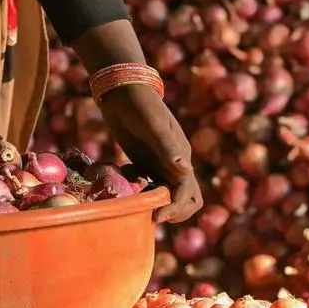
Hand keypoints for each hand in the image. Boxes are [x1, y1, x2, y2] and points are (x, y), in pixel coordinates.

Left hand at [98, 84, 202, 223]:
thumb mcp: (152, 124)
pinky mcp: (144, 161)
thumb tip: (186, 171)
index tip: (156, 217)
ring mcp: (159, 163)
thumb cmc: (138, 104)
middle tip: (152, 218)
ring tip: (137, 207)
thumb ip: (167, 147)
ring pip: (166, 193)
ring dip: (157, 204)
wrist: (121, 89)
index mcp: (181, 156)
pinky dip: (140, 192)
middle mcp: (175, 162)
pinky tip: (125, 188)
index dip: (175, 208)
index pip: (187, 192)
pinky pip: (148, 184)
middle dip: (174, 212)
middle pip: (185, 198)